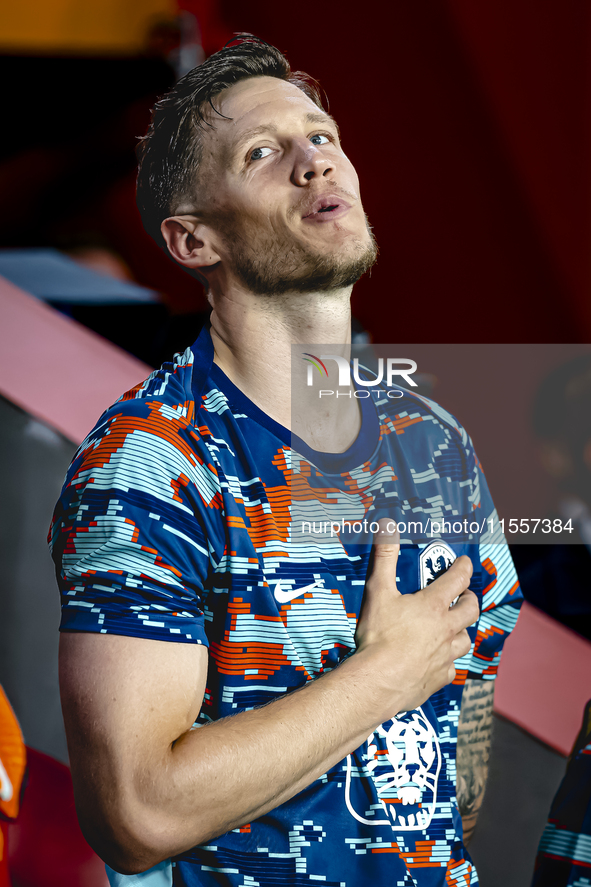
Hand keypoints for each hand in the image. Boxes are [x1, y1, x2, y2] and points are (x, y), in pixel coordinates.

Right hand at [354, 524, 477, 718]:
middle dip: (470, 599)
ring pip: (465, 639)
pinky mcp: (438, 677)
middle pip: (470, 610)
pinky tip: (440, 660)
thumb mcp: (378, 591)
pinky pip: (451, 667)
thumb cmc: (378, 637)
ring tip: (455, 627)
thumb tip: (387, 525)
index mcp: (433, 606)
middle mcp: (445, 629)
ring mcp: (445, 655)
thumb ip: (384, 557)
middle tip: (465, 596)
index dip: (463, 568)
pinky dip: (448, 660)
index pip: (456, 580)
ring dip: (462, 630)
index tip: (465, 563)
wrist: (378, 681)